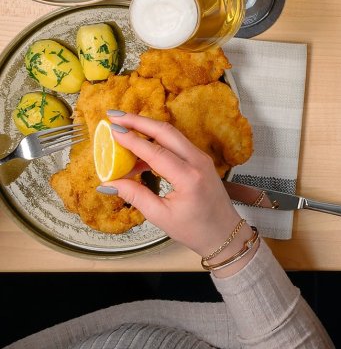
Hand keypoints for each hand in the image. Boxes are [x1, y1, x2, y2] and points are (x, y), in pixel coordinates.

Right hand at [100, 112, 249, 264]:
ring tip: (121, 127)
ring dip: (147, 129)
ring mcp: (201, 158)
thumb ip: (135, 196)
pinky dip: (156, 142)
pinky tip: (136, 150)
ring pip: (172, 135)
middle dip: (139, 121)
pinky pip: (176, 145)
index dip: (133, 139)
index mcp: (189, 177)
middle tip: (114, 116)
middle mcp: (198, 161)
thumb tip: (108, 184)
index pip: (157, 152)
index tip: (113, 129)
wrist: (224, 232)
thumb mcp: (160, 216)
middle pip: (166, 132)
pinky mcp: (200, 160)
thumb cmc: (195, 229)